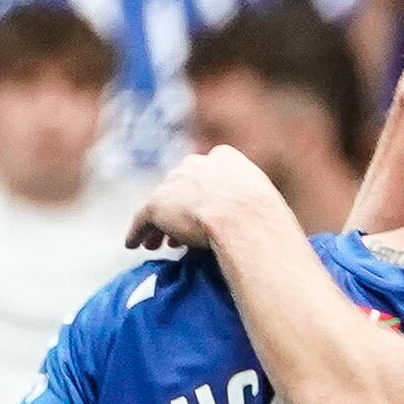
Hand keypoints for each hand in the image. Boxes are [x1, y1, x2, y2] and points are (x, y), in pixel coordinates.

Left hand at [128, 143, 287, 252]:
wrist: (243, 221)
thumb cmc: (265, 221)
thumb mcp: (268, 207)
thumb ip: (257, 210)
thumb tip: (269, 231)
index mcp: (227, 158)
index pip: (209, 172)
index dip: (203, 193)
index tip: (204, 211)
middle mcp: (197, 164)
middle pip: (182, 185)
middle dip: (179, 207)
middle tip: (178, 233)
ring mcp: (176, 182)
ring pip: (162, 202)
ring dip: (159, 223)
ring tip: (157, 245)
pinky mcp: (158, 204)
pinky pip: (142, 218)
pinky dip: (137, 232)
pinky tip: (133, 245)